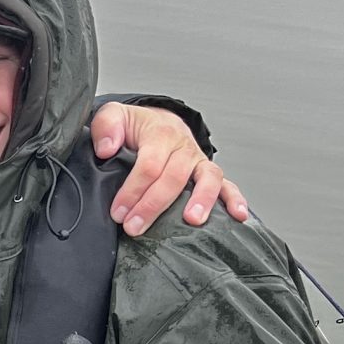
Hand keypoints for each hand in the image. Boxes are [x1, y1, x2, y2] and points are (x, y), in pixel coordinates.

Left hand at [92, 103, 247, 237]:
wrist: (159, 123)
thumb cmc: (136, 126)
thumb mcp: (114, 117)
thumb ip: (106, 126)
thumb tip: (107, 149)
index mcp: (161, 134)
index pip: (149, 164)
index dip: (133, 190)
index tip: (118, 212)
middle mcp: (184, 148)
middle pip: (174, 177)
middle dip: (154, 205)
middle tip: (135, 226)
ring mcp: (199, 162)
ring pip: (208, 179)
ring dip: (202, 200)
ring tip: (192, 220)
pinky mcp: (209, 174)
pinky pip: (227, 185)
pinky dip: (235, 199)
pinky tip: (238, 215)